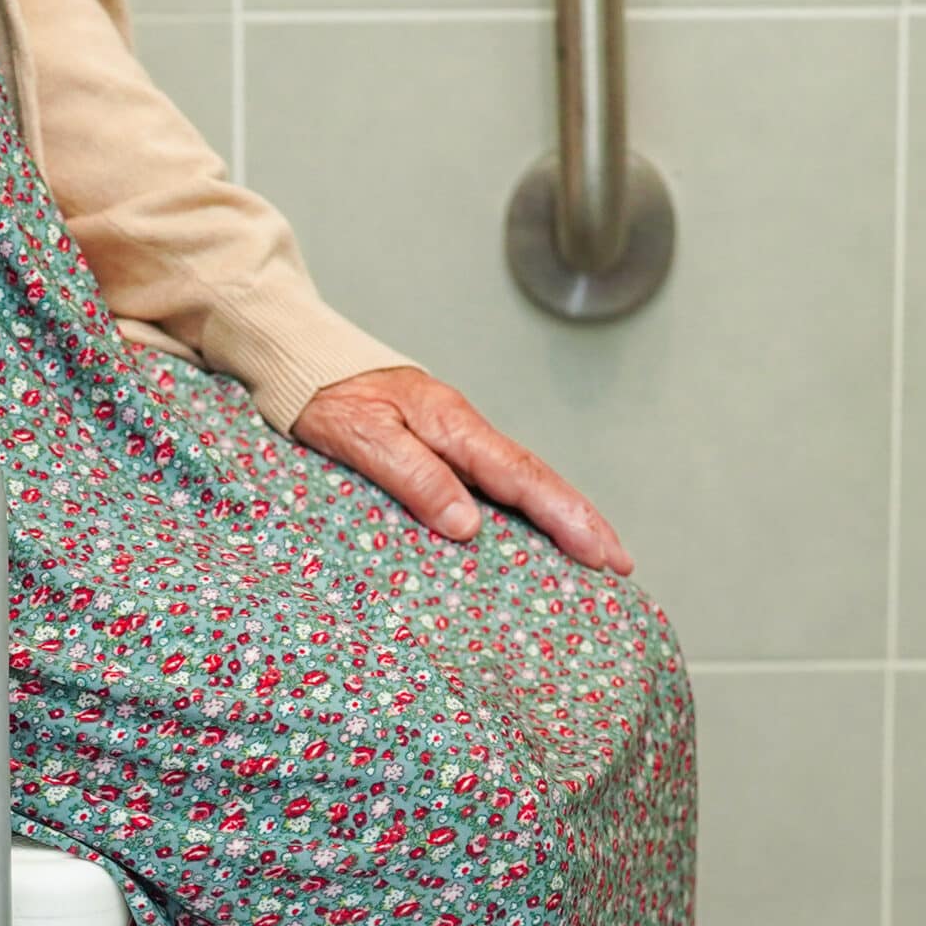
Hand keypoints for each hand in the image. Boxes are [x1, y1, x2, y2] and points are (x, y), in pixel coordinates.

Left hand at [290, 368, 631, 574]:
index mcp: (452, 425)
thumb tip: (467, 525)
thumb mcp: (363, 438)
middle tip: (620, 564)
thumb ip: (414, 476)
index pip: (522, 478)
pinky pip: (495, 482)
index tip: (600, 552)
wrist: (305, 361)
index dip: (565, 518)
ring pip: (521, 480)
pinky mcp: (440, 447)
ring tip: (595, 554)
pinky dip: (526, 508)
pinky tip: (535, 532)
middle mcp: (463, 431)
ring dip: (561, 516)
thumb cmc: (327, 397)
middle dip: (582, 520)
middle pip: (537, 479)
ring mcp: (455, 439)